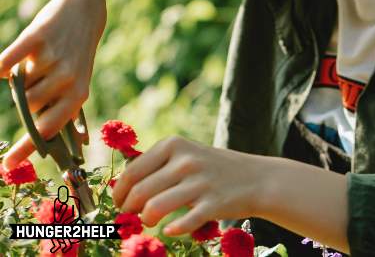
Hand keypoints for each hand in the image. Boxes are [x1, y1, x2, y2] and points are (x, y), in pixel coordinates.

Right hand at [0, 0, 105, 168]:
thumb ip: (59, 106)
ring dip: (20, 78)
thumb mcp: (77, 81)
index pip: (49, 128)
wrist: (84, 12)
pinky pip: (6, 62)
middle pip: (27, 105)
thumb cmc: (76, 54)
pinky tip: (7, 62)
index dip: (27, 147)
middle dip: (26, 96)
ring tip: (38, 62)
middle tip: (39, 77)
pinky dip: (3, 64)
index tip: (6, 166)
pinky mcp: (37, 37)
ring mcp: (53, 58)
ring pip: (17, 86)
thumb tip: (41, 137)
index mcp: (79, 94)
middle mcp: (68, 78)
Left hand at [112, 136, 266, 233]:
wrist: (255, 178)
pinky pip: (181, 224)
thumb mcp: (185, 153)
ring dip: (146, 220)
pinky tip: (171, 229)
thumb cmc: (212, 167)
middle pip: (140, 192)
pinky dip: (172, 229)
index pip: (132, 171)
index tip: (119, 203)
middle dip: (128, 209)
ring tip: (150, 221)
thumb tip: (121, 184)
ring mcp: (200, 182)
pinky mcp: (213, 204)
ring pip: (155, 208)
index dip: (119, 192)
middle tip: (130, 216)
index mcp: (174, 144)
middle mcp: (185, 160)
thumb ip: (156, 164)